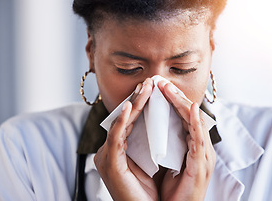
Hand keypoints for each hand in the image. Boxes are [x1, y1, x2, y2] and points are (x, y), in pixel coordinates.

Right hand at [94, 78, 157, 200]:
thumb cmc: (150, 191)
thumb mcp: (151, 160)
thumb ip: (150, 141)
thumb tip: (163, 122)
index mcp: (119, 149)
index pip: (131, 121)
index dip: (141, 103)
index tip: (152, 88)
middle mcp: (111, 150)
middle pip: (125, 119)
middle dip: (138, 99)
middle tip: (150, 82)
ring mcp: (108, 157)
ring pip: (121, 124)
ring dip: (134, 104)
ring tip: (145, 87)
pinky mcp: (111, 164)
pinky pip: (116, 138)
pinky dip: (122, 121)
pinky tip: (130, 107)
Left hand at [158, 81, 215, 200]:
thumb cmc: (167, 191)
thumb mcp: (163, 162)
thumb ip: (162, 144)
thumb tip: (147, 128)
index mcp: (191, 147)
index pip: (183, 118)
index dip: (172, 101)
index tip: (159, 88)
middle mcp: (199, 149)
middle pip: (189, 116)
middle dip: (175, 97)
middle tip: (162, 82)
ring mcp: (203, 156)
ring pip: (195, 122)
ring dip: (182, 103)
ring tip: (169, 89)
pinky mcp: (201, 165)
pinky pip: (199, 138)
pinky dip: (196, 122)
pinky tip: (191, 108)